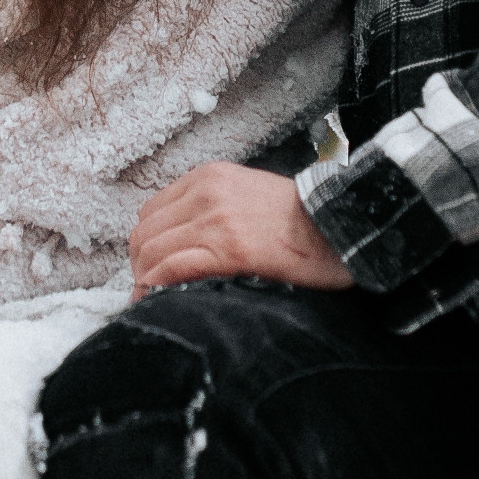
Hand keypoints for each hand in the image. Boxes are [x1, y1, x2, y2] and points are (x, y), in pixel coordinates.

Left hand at [129, 163, 354, 298]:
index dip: (146, 244)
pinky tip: (157, 301)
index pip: (152, 211)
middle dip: (140, 265)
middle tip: (148, 290)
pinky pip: (172, 268)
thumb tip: (184, 240)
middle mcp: (206, 193)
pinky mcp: (228, 250)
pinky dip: (156, 287)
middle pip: (145, 232)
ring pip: (152, 251)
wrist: (339, 225)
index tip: (150, 267)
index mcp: (209, 177)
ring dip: (145, 280)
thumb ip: (214, 207)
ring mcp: (215, 221)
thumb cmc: (301, 218)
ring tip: (151, 300)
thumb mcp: (249, 194)